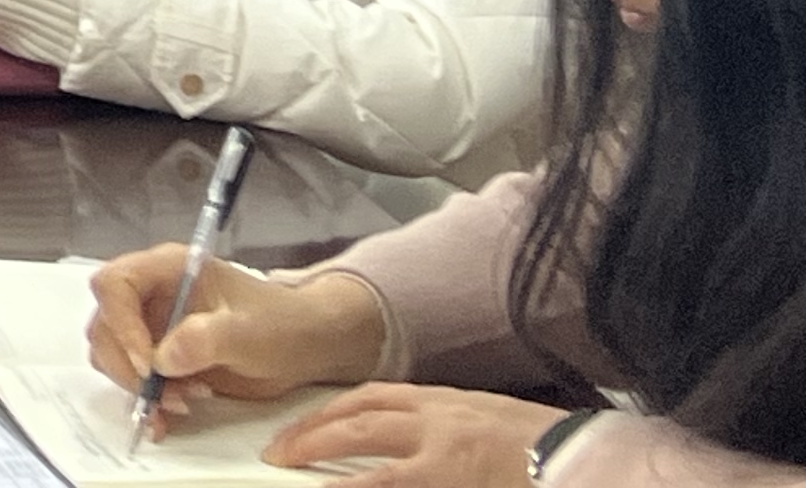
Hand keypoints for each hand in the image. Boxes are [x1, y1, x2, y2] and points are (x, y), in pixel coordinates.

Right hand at [85, 252, 386, 429]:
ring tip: (182, 401)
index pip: (115, 285)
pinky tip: (167, 419)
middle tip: (165, 394)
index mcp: (167, 270)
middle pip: (105, 324)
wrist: (303, 347)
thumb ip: (205, 338)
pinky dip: (144, 402)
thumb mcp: (248, 330)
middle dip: (128, 366)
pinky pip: (133, 379)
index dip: (121, 324)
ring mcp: (152, 326)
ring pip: (111, 354)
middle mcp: (150, 295)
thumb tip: (162, 359)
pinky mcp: (159, 358)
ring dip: (138, 386)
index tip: (149, 365)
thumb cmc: (279, 324)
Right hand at [260, 386, 555, 481]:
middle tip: (277, 454)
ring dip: (328, 412)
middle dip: (310, 440)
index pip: (374, 480)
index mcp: (448, 467)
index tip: (300, 486)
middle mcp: (439, 428)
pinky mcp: (459, 395)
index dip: (335, 486)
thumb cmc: (541, 485)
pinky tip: (354, 409)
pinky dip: (364, 398)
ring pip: (370, 398)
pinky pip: (396, 390)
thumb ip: (416, 486)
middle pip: (357, 427)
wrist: (590, 459)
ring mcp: (447, 405)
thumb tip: (379, 483)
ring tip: (301, 426)